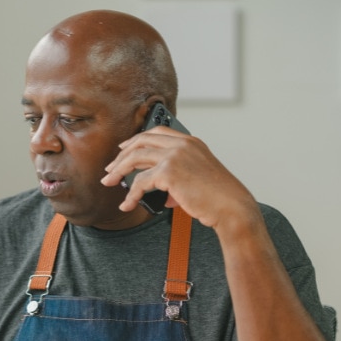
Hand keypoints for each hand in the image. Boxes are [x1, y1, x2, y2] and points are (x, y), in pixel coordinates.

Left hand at [101, 126, 258, 232]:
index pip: (156, 132)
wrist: (231, 208)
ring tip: (109, 182)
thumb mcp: (197, 180)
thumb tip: (160, 194)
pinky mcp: (169, 171)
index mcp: (190, 142)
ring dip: (118, 171)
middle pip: (141, 142)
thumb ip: (176, 181)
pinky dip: (130, 194)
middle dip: (121, 156)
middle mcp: (182, 144)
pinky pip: (140, 182)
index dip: (136, 140)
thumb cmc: (218, 198)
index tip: (123, 149)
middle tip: (110, 169)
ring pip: (135, 158)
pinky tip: (127, 204)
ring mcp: (175, 155)